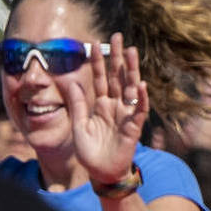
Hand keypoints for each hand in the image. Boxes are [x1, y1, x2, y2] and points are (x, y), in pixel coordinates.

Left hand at [71, 38, 149, 188]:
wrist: (101, 174)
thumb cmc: (89, 153)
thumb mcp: (78, 126)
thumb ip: (77, 104)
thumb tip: (70, 82)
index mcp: (100, 105)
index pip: (100, 78)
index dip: (98, 61)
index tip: (94, 43)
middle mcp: (114, 106)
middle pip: (117, 76)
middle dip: (117, 57)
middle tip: (118, 36)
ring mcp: (125, 114)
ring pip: (129, 87)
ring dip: (131, 69)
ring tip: (132, 51)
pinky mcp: (133, 126)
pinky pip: (139, 109)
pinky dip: (140, 98)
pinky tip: (140, 84)